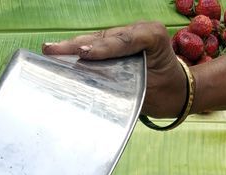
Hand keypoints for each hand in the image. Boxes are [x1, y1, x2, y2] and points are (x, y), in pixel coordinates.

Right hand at [43, 22, 186, 119]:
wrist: (175, 90)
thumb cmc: (166, 92)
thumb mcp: (152, 93)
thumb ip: (130, 88)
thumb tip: (101, 89)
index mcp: (153, 36)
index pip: (123, 41)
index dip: (102, 48)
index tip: (84, 53)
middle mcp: (140, 30)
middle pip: (104, 37)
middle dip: (78, 45)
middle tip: (55, 50)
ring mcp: (127, 34)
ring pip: (96, 39)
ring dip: (72, 46)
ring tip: (50, 50)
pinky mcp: (117, 43)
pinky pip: (96, 44)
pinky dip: (77, 50)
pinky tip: (58, 53)